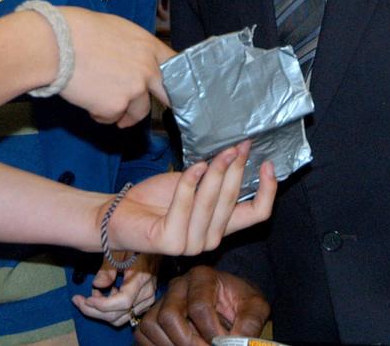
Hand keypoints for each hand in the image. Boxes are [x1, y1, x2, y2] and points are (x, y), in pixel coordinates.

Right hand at [56, 8, 173, 126]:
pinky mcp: (116, 107)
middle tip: (151, 106)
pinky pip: (111, 117)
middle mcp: (148, 69)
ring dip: (122, 111)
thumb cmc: (79, 30)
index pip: (176, 65)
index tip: (171, 86)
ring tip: (100, 99)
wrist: (57, 44)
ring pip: (137, 112)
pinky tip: (87, 98)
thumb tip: (130, 61)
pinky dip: (100, 114)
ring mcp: (134, 90)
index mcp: (148, 46)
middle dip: (161, 103)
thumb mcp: (116, 29)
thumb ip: (132, 48)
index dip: (174, 77)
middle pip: (167, 95)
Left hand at [72, 252, 159, 326]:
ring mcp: (147, 300)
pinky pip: (126, 314)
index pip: (123, 302)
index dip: (102, 305)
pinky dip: (112, 310)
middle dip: (94, 311)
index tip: (86, 299)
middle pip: (119, 315)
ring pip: (121, 318)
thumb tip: (97, 285)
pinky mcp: (144, 303)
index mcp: (141, 278)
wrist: (153, 245)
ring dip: (102, 312)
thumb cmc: (133, 245)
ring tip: (92, 296)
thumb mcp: (117, 251)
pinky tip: (105, 295)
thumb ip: (107, 269)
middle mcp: (146, 293)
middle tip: (78, 301)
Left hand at [107, 142, 275, 257]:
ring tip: (215, 153)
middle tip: (237, 145)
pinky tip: (194, 166)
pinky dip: (191, 182)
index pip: (257, 215)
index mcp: (220, 226)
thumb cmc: (157, 198)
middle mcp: (209, 240)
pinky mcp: (170, 242)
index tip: (268, 163)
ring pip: (212, 202)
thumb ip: (216, 177)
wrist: (120, 212)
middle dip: (237, 169)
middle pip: (234, 201)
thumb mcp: (195, 183)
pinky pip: (186, 204)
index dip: (268, 190)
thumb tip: (240, 150)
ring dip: (216, 172)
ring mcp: (190, 245)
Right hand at [135, 267, 269, 345]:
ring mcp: (163, 300)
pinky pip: (143, 333)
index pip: (199, 307)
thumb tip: (235, 342)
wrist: (229, 305)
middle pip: (169, 316)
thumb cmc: (240, 303)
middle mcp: (178, 284)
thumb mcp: (255, 307)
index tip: (223, 344)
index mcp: (203, 276)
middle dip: (187, 342)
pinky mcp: (153, 315)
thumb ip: (250, 322)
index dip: (212, 333)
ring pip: (152, 325)